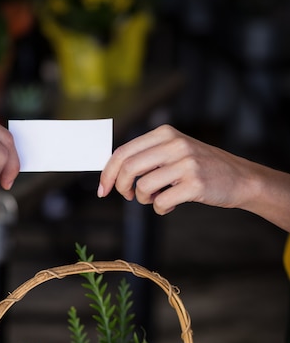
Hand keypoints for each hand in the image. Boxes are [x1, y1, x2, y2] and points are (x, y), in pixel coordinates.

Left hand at [98, 124, 289, 230]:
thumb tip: (111, 172)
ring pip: (143, 187)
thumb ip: (147, 156)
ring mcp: (186, 163)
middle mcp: (175, 144)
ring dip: (144, 200)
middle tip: (127, 196)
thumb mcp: (174, 152)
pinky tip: (172, 204)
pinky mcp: (195, 184)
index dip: (107, 172)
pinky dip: (161, 209)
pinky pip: (161, 203)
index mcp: (165, 133)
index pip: (123, 152)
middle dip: (120, 187)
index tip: (102, 189)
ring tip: (157, 198)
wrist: (239, 178)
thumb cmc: (200, 168)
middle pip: (128, 168)